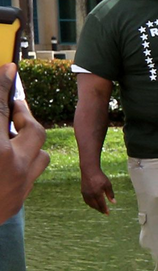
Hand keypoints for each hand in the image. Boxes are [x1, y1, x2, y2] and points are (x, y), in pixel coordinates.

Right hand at [1, 69, 48, 218]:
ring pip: (41, 154)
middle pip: (33, 129)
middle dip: (23, 113)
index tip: (10, 68)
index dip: (3, 85)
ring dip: (28, 140)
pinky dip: (24, 161)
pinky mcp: (19, 201)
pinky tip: (8, 158)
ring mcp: (19, 186)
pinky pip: (33, 174)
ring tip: (11, 133)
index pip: (0, 108)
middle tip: (11, 105)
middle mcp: (10, 166)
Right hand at [80, 164, 115, 213]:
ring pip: (90, 204)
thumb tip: (114, 203)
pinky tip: (94, 204)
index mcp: (97, 193)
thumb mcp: (108, 185)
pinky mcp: (82, 192)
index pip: (101, 204)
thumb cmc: (100, 177)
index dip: (104, 209)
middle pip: (95, 205)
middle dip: (100, 209)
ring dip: (95, 207)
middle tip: (104, 212)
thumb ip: (110, 194)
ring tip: (100, 209)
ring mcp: (85, 194)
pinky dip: (90, 204)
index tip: (108, 213)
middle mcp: (90, 195)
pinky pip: (86, 201)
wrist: (89, 170)